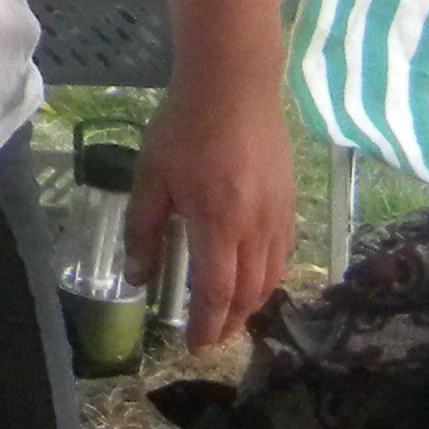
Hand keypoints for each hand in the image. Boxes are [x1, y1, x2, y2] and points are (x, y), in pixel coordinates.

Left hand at [130, 76, 294, 350]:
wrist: (234, 84)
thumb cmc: (184, 126)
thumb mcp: (151, 176)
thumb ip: (143, 229)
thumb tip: (138, 277)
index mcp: (218, 222)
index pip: (216, 290)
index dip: (205, 323)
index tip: (192, 344)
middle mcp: (255, 226)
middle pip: (249, 292)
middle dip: (230, 323)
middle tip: (209, 338)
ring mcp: (278, 214)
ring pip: (271, 276)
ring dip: (251, 304)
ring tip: (229, 317)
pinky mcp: (289, 201)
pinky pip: (282, 253)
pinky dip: (267, 277)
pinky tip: (251, 278)